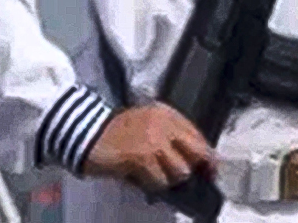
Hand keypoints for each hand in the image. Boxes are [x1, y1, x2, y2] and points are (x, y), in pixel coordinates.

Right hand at [85, 101, 214, 191]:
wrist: (87, 134)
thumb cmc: (117, 133)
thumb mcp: (147, 123)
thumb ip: (170, 135)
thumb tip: (196, 161)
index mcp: (166, 113)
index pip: (198, 136)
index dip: (207, 156)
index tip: (210, 170)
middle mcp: (164, 123)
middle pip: (197, 152)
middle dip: (195, 168)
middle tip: (189, 179)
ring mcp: (154, 140)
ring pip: (181, 171)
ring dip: (169, 178)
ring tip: (154, 175)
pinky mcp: (142, 157)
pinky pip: (161, 182)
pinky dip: (153, 185)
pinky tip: (141, 178)